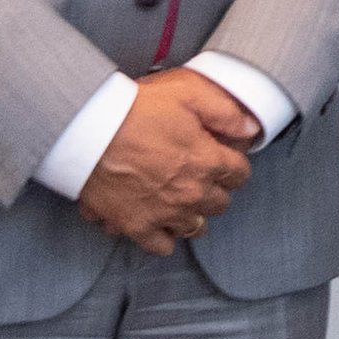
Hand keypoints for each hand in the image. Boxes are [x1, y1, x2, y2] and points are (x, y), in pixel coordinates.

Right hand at [77, 68, 258, 254]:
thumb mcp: (188, 92)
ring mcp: (164, 213)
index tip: (224, 159)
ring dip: (194, 214)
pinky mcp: (136, 226)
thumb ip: (225, 112)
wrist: (88, 130)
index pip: (240, 174)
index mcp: (207, 161)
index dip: (234, 164)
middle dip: (215, 189)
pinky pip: (162, 246)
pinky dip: (164, 237)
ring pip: (196, 227)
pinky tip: (160, 221)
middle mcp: (191, 193)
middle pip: (220, 203)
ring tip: (182, 200)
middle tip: (201, 176)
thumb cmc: (135, 108)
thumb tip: (250, 129)